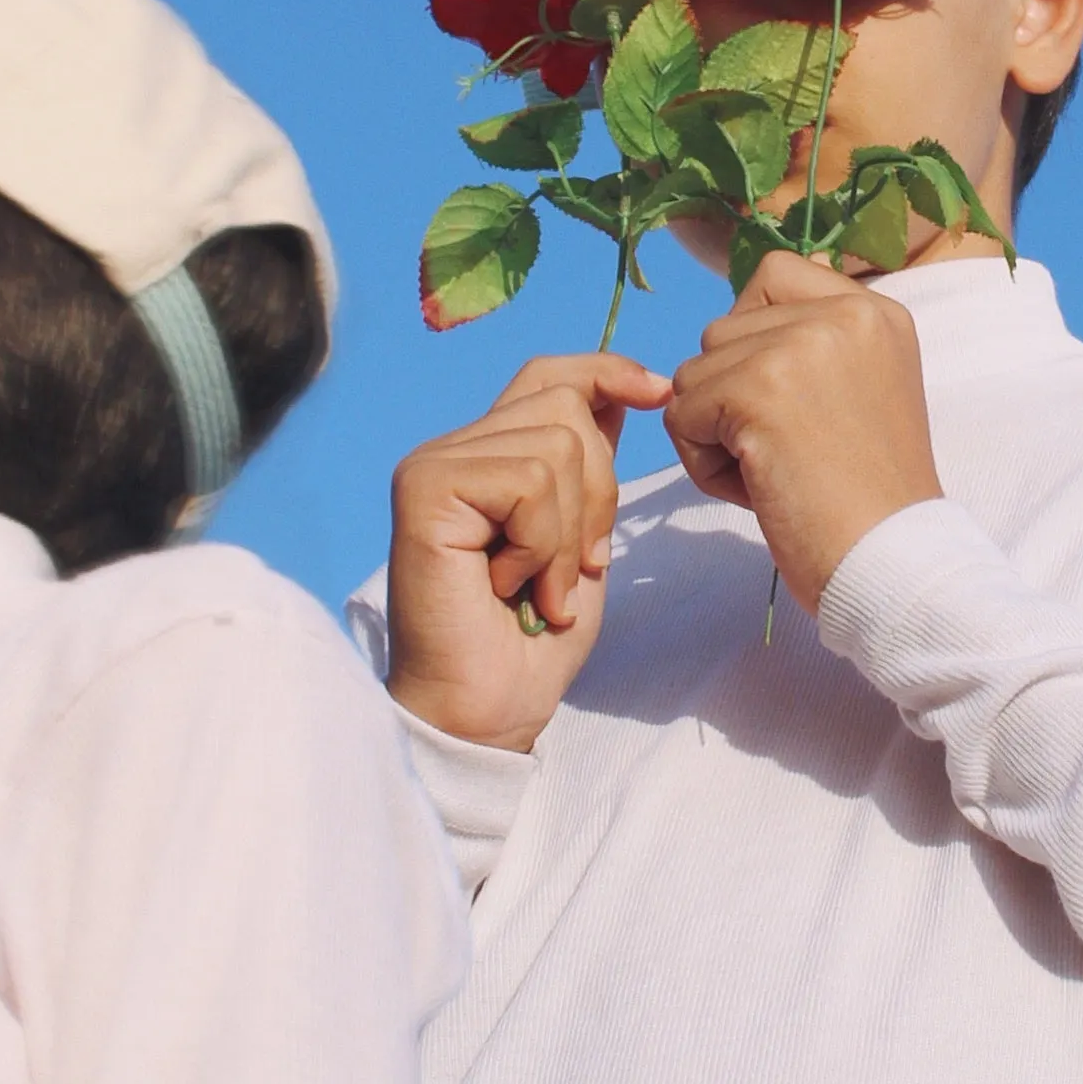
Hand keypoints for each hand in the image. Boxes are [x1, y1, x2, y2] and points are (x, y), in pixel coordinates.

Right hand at [386, 354, 670, 750]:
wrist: (487, 711)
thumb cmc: (532, 640)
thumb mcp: (581, 537)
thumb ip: (589, 469)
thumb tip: (626, 390)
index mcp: (488, 454)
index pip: (548, 377)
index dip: (606, 372)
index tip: (658, 393)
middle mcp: (453, 448)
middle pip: (566, 404)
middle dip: (599, 490)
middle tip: (577, 567)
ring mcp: (433, 464)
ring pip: (555, 444)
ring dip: (568, 531)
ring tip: (541, 587)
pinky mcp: (425, 487)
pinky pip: (528, 481)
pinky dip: (541, 543)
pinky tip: (511, 587)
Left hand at [664, 253, 942, 611]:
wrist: (894, 563)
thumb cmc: (869, 503)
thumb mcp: (861, 393)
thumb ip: (810, 349)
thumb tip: (725, 334)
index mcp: (876, 311)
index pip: (773, 274)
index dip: (752, 335)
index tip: (781, 399)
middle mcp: (845, 312)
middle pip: (722, 330)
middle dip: (732, 398)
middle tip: (788, 456)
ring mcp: (802, 345)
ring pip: (694, 372)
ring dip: (715, 433)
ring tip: (776, 474)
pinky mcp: (758, 387)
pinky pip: (681, 412)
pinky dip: (704, 464)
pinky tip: (761, 489)